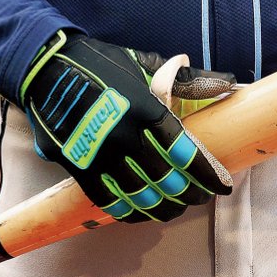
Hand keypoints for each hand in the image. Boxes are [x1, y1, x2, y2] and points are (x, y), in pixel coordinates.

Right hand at [20, 32, 234, 221]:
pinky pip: (111, 201)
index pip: (184, 151)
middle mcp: (126, 136)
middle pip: (166, 180)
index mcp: (145, 108)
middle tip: (202, 198)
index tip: (223, 185)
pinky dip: (131, 211)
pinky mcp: (80, 169)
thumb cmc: (103, 64)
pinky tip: (143, 212)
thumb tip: (227, 82)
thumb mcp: (145, 65)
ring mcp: (101, 155)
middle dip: (190, 194)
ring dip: (164, 208)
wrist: (48, 70)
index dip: (206, 173)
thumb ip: (186, 80)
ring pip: (141, 197)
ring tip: (177, 208)